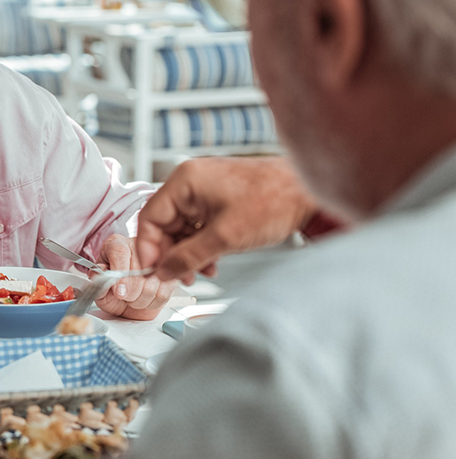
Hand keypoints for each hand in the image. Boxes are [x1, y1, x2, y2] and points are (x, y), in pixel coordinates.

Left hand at [94, 234, 176, 320]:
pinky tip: (143, 299)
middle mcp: (139, 249)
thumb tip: (100, 276)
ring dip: (138, 300)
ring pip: (151, 287)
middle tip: (122, 295)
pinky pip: (162, 295)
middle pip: (139, 273)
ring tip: (132, 297)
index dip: (120, 272)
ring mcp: (157, 262)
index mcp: (117, 244)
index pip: (120, 252)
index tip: (118, 291)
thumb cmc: (110, 287)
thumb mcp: (97, 282)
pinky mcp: (170, 278)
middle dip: (128, 292)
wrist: (123, 298)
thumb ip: (96, 278)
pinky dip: (150, 303)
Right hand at [135, 157, 317, 283]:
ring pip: (182, 228)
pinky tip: (213, 261)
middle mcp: (191, 182)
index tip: (153, 271)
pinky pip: (198, 226)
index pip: (150, 218)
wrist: (310, 194)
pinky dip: (202, 245)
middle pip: (165, 224)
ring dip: (188, 253)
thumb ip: (189, 256)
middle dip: (172, 254)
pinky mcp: (218, 200)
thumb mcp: (225, 236)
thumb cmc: (274, 201)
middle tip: (179, 277)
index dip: (149, 248)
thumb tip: (163, 271)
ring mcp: (205, 191)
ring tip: (202, 271)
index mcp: (185, 181)